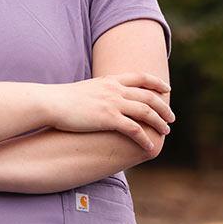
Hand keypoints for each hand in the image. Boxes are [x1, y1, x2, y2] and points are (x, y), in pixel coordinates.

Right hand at [44, 73, 173, 150]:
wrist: (51, 102)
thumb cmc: (63, 99)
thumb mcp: (87, 89)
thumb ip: (100, 91)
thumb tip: (104, 97)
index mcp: (110, 80)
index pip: (140, 77)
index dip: (156, 82)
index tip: (166, 88)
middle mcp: (115, 89)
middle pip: (148, 95)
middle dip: (163, 107)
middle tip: (171, 117)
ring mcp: (113, 103)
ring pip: (146, 111)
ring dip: (159, 122)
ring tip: (166, 131)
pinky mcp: (108, 118)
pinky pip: (134, 129)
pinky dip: (145, 138)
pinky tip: (149, 146)